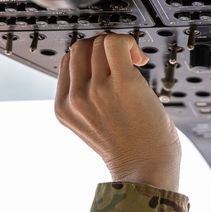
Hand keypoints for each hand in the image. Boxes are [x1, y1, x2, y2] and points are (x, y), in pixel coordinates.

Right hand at [55, 33, 181, 191]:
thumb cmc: (129, 150)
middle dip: (101, 47)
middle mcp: (76, 98)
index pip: (67, 61)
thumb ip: (85, 98)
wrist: (146, 170)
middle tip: (122, 61)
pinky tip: (138, 58)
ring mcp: (97, 89)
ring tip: (133, 61)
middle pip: (80, 47)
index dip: (89, 57)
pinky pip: (116, 42)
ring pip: (98, 41)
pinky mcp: (122, 83)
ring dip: (118, 45)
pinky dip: (129, 42)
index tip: (107, 66)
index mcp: (64, 107)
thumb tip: (98, 61)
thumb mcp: (90, 126)